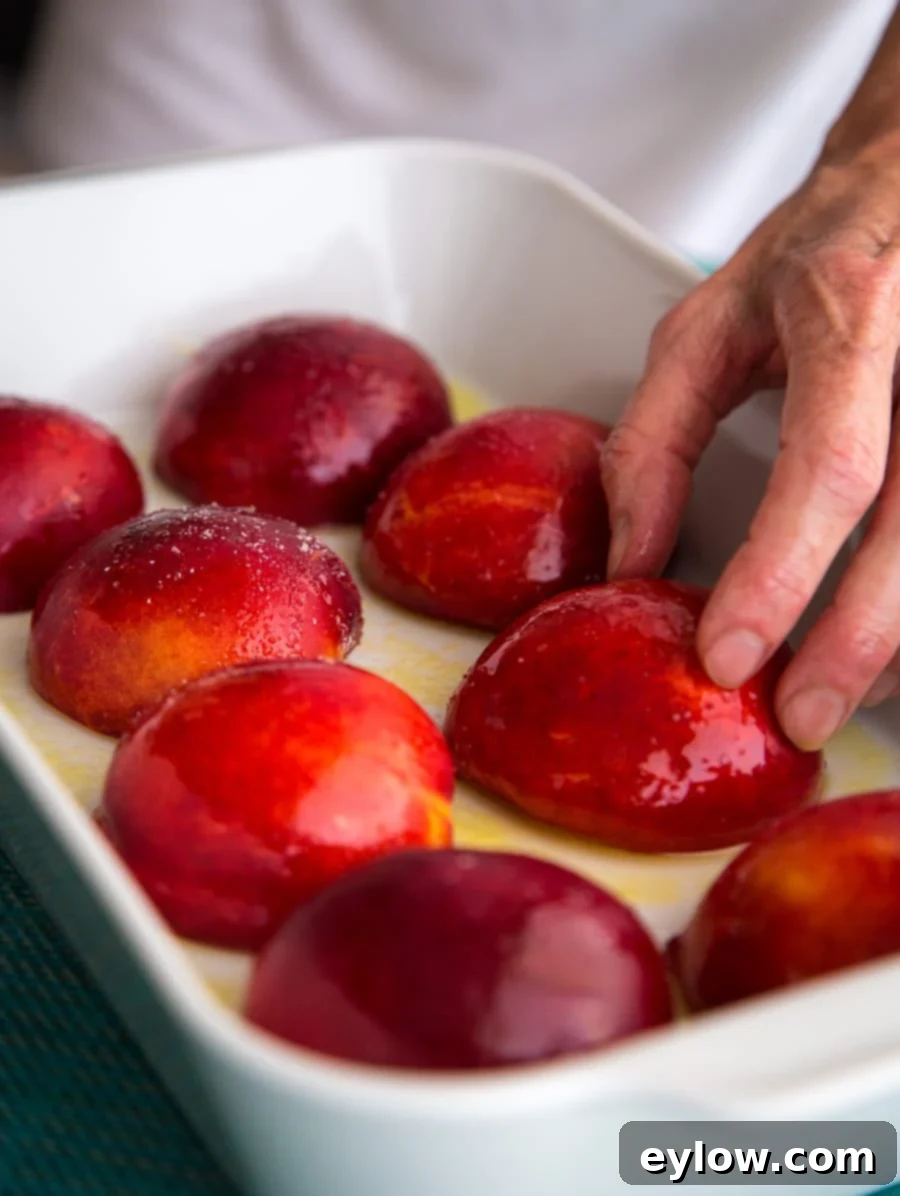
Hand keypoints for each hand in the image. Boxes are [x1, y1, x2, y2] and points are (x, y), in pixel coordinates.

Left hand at [601, 141, 899, 749]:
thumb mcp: (707, 326)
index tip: (732, 652)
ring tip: (848, 692)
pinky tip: (893, 641)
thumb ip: (657, 439)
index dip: (783, 571)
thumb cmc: (816, 251)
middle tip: (801, 715)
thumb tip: (633, 560)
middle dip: (860, 637)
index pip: (828, 465)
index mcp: (853, 313)